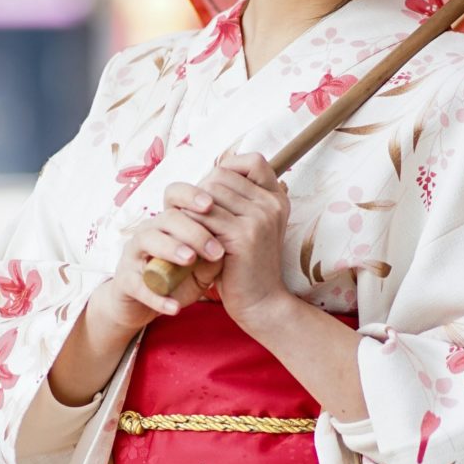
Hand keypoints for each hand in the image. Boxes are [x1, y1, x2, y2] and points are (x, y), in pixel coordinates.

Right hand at [88, 188, 225, 347]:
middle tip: (216, 250)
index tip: (212, 205)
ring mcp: (133, 255)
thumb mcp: (201, 269)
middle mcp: (148, 232)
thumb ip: (213, 257)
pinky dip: (156, 297)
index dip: (190, 196)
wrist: (143, 305)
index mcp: (167, 223)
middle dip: (193, 231)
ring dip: (171, 248)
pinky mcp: (124, 281)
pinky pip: (138, 286)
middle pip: (168, 218)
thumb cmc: (176, 279)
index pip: (175, 197)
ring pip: (147, 240)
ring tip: (190, 260)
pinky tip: (174, 307)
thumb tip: (229, 246)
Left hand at [191, 151, 289, 332]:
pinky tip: (188, 242)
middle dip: (198, 194)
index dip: (229, 169)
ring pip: (208, 195)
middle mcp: (272, 203)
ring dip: (189, 210)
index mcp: (276, 198)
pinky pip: (203, 218)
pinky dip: (189, 227)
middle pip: (220, 176)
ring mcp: (260, 218)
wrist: (261, 303)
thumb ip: (236, 202)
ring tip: (186, 229)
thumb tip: (207, 178)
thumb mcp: (248, 227)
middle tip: (189, 217)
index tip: (213, 193)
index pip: (252, 161)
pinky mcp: (244, 235)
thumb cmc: (245, 266)